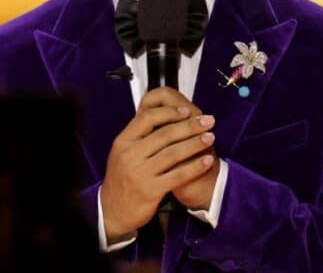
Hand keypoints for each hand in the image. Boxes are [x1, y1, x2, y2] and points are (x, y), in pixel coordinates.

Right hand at [101, 87, 216, 240]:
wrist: (112, 211)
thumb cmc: (122, 178)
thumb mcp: (122, 153)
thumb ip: (139, 135)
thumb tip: (164, 114)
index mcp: (123, 141)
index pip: (147, 118)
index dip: (169, 112)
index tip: (187, 111)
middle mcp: (129, 155)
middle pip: (164, 134)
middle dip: (190, 126)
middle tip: (207, 121)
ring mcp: (139, 173)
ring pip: (173, 153)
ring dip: (195, 143)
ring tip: (210, 137)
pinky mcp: (150, 191)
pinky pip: (178, 175)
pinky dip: (195, 167)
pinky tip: (207, 161)